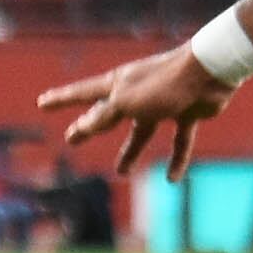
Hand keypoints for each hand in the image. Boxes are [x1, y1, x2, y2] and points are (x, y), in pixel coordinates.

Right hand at [36, 45, 236, 175]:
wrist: (210, 73)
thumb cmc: (164, 84)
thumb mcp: (127, 103)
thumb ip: (104, 115)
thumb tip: (82, 126)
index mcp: (119, 84)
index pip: (82, 93)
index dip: (61, 99)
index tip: (42, 102)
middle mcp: (138, 93)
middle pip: (108, 114)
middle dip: (90, 127)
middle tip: (72, 139)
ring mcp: (163, 103)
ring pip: (142, 132)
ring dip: (131, 151)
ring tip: (121, 172)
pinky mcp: (186, 113)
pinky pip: (179, 141)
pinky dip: (176, 158)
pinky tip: (172, 178)